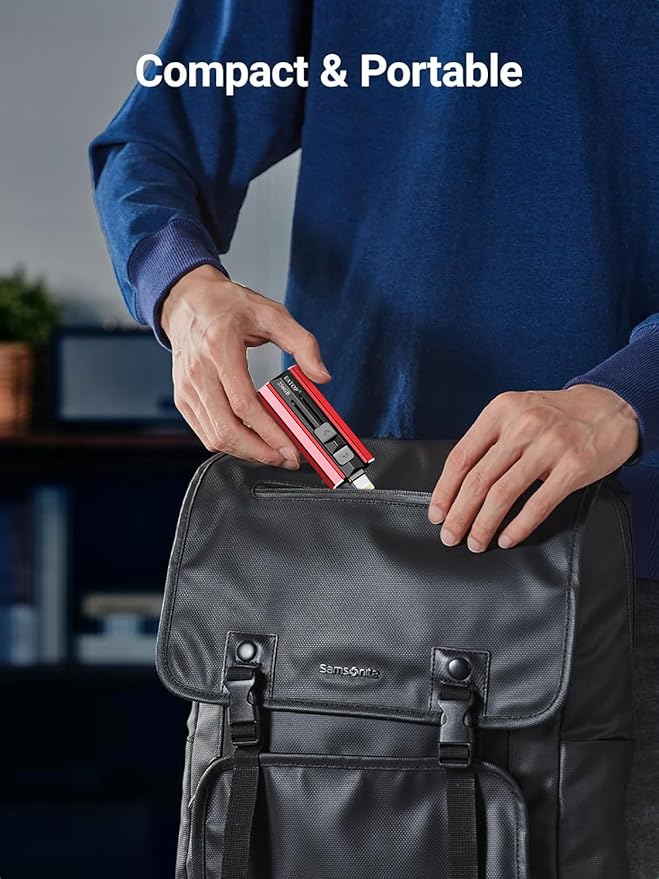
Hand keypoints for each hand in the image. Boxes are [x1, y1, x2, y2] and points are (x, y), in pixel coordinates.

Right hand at [160, 264, 330, 464]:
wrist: (188, 300)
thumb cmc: (226, 306)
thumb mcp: (272, 314)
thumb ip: (303, 343)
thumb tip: (321, 375)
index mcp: (219, 349)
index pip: (243, 404)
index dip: (268, 432)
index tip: (290, 447)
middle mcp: (199, 372)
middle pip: (226, 429)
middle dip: (259, 452)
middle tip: (285, 458)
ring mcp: (187, 389)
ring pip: (214, 437)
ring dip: (246, 452)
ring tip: (272, 452)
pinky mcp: (183, 399)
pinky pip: (205, 433)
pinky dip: (229, 444)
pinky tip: (250, 441)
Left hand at [428, 386, 638, 551]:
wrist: (611, 407)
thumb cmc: (557, 415)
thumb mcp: (517, 412)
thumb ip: (491, 439)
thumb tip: (458, 484)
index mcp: (500, 411)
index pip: (461, 457)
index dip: (445, 490)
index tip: (437, 514)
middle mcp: (522, 425)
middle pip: (478, 479)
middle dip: (459, 514)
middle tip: (450, 536)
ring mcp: (549, 445)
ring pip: (503, 494)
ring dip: (484, 524)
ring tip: (475, 543)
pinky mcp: (574, 466)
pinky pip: (538, 504)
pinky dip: (518, 526)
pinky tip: (507, 539)